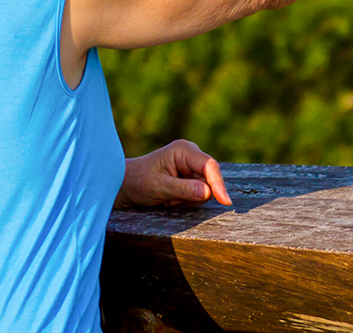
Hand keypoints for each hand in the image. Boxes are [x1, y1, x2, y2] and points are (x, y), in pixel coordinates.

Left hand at [114, 139, 231, 207]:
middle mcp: (191, 154)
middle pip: (210, 178)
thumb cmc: (139, 182)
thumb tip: (208, 192)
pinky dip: (187, 199)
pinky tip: (172, 197)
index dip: (218, 184)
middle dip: (195, 194)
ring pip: (205, 188)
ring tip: (169, 197)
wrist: (127, 185)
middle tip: (172, 199)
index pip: (209, 166)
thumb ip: (184, 189)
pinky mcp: (191, 175)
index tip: (225, 201)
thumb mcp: (160, 187)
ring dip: (189, 198)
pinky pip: (199, 192)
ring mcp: (192, 165)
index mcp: (183, 150)